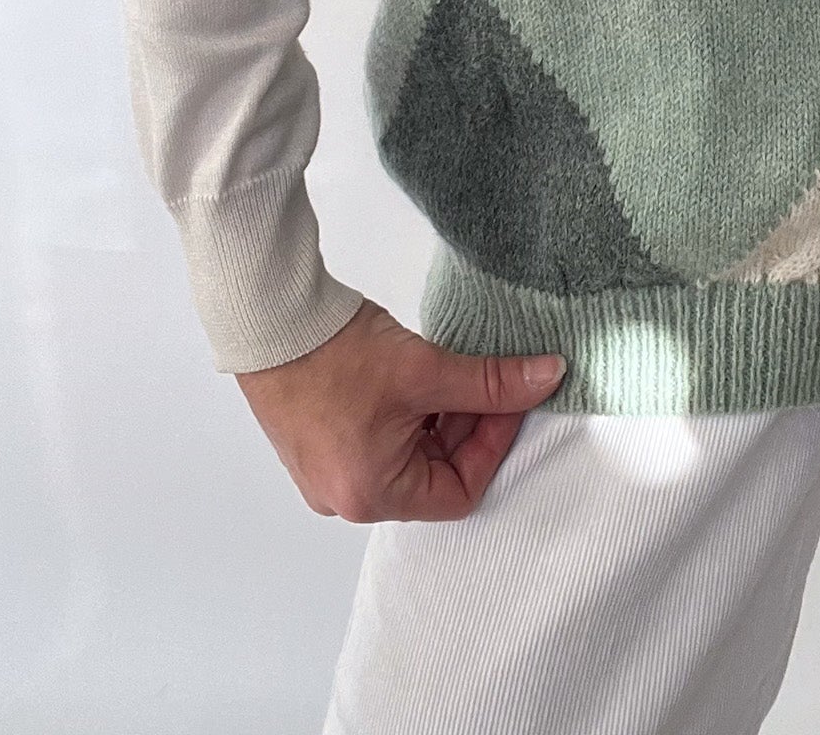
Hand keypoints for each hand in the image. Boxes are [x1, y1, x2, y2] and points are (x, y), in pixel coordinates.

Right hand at [234, 297, 566, 520]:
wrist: (270, 321)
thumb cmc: (336, 355)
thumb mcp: (426, 370)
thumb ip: (492, 383)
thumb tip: (548, 378)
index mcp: (372, 496)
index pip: (460, 491)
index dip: (494, 444)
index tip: (511, 401)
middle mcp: (346, 497)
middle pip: (433, 474)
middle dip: (467, 427)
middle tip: (490, 382)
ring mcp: (327, 472)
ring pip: (408, 454)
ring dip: (439, 418)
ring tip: (453, 372)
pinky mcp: (318, 444)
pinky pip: (379, 440)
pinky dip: (408, 414)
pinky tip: (418, 375)